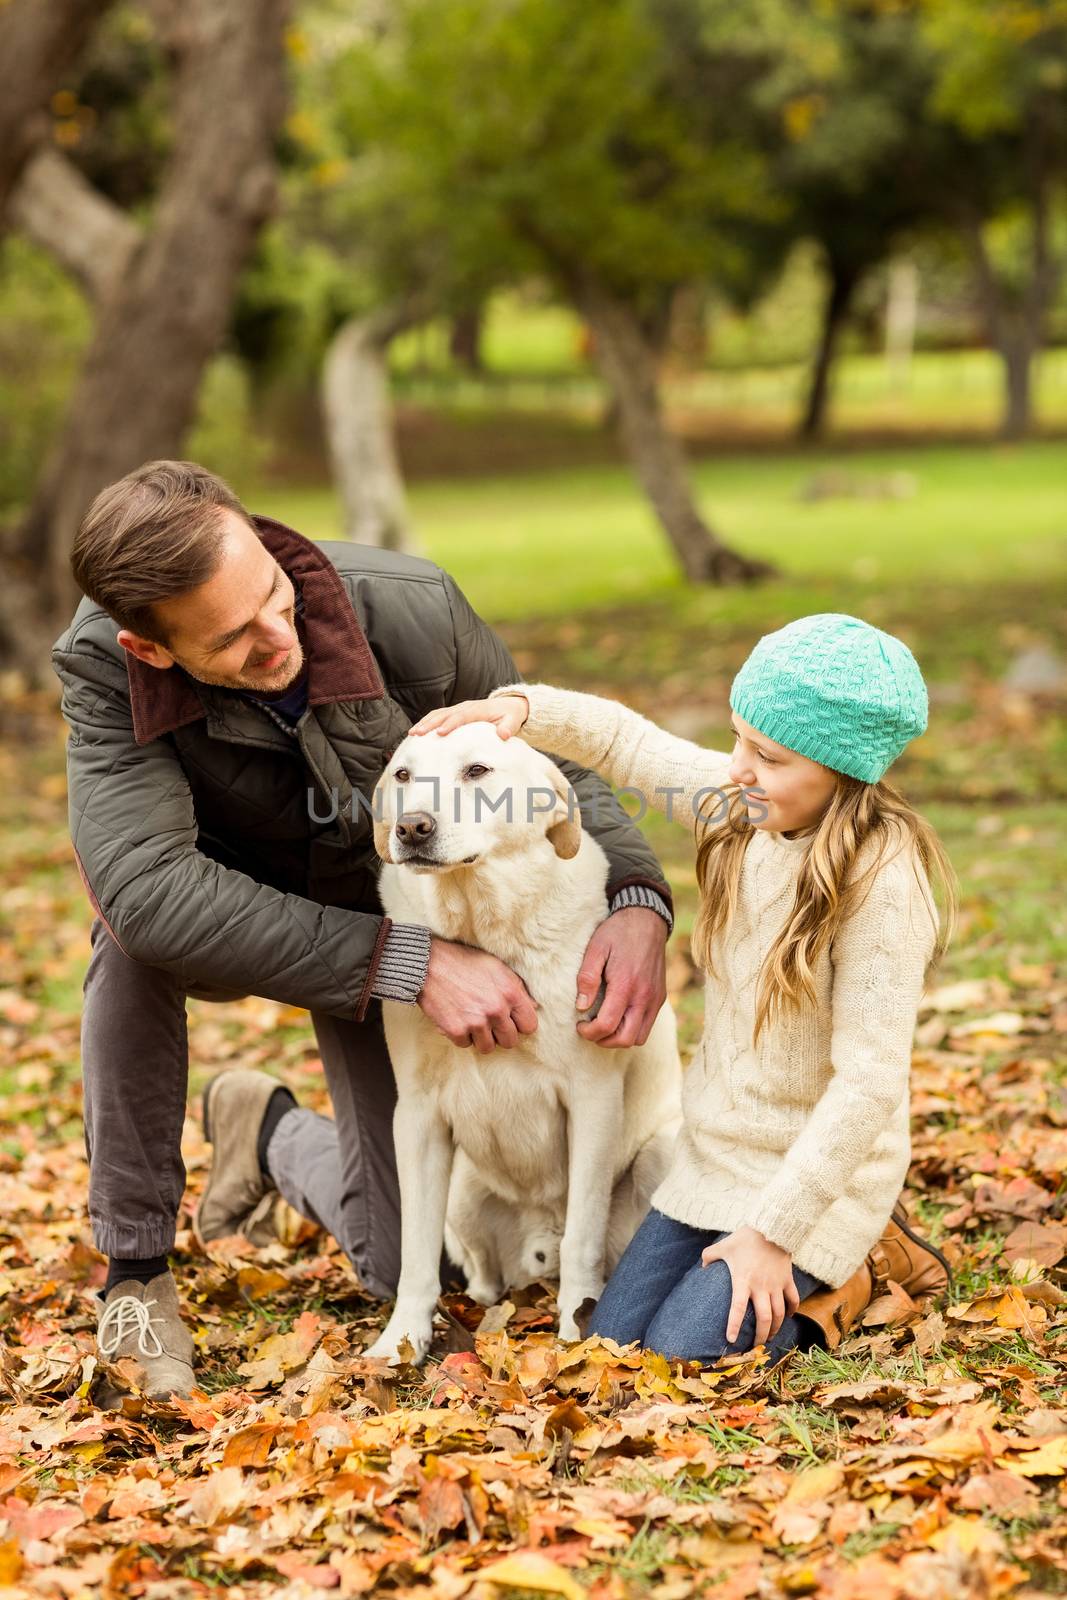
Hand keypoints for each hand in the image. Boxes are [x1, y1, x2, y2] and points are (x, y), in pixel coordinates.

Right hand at [409, 694, 529, 739]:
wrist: (509, 706)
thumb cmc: (510, 717)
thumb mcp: (513, 722)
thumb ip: (508, 727)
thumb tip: (503, 734)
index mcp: (478, 710)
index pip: (462, 716)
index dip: (450, 724)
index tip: (440, 733)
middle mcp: (465, 707)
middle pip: (444, 714)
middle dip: (430, 724)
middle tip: (416, 734)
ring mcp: (458, 708)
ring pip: (437, 714)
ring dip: (424, 723)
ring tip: (411, 734)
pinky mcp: (454, 713)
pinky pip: (438, 716)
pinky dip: (426, 722)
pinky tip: (417, 733)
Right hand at [418, 936, 538, 1052]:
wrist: (428, 964)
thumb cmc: (463, 961)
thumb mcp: (496, 966)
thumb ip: (517, 987)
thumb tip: (533, 1007)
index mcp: (510, 993)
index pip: (529, 1025)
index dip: (520, 1024)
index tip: (511, 1020)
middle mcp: (495, 1010)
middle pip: (510, 1041)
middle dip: (502, 1034)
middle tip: (491, 1024)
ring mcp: (475, 1022)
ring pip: (488, 1047)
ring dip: (481, 1037)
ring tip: (474, 1022)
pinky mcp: (455, 1030)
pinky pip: (465, 1045)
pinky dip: (461, 1036)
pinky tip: (458, 1020)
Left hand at [575, 907, 667, 1048]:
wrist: (647, 920)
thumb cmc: (617, 933)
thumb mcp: (596, 949)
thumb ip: (587, 978)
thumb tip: (581, 1006)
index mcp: (626, 984)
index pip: (608, 1025)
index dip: (590, 1032)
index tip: (579, 1025)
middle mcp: (644, 996)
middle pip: (625, 1039)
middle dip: (604, 1040)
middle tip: (590, 1030)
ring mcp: (655, 998)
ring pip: (639, 1037)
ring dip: (619, 1038)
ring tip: (604, 1025)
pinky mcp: (660, 997)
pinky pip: (648, 1025)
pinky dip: (632, 1029)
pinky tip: (619, 1016)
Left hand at [701, 1226, 800, 1346]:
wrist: (771, 1227)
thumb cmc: (745, 1238)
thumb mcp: (723, 1246)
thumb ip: (710, 1256)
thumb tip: (702, 1267)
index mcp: (743, 1280)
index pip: (738, 1309)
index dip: (734, 1325)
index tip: (731, 1340)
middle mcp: (761, 1287)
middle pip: (764, 1319)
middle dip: (761, 1337)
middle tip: (756, 1347)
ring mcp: (776, 1284)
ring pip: (779, 1314)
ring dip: (775, 1329)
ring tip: (770, 1337)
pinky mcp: (787, 1280)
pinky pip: (793, 1300)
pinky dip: (792, 1311)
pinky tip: (788, 1317)